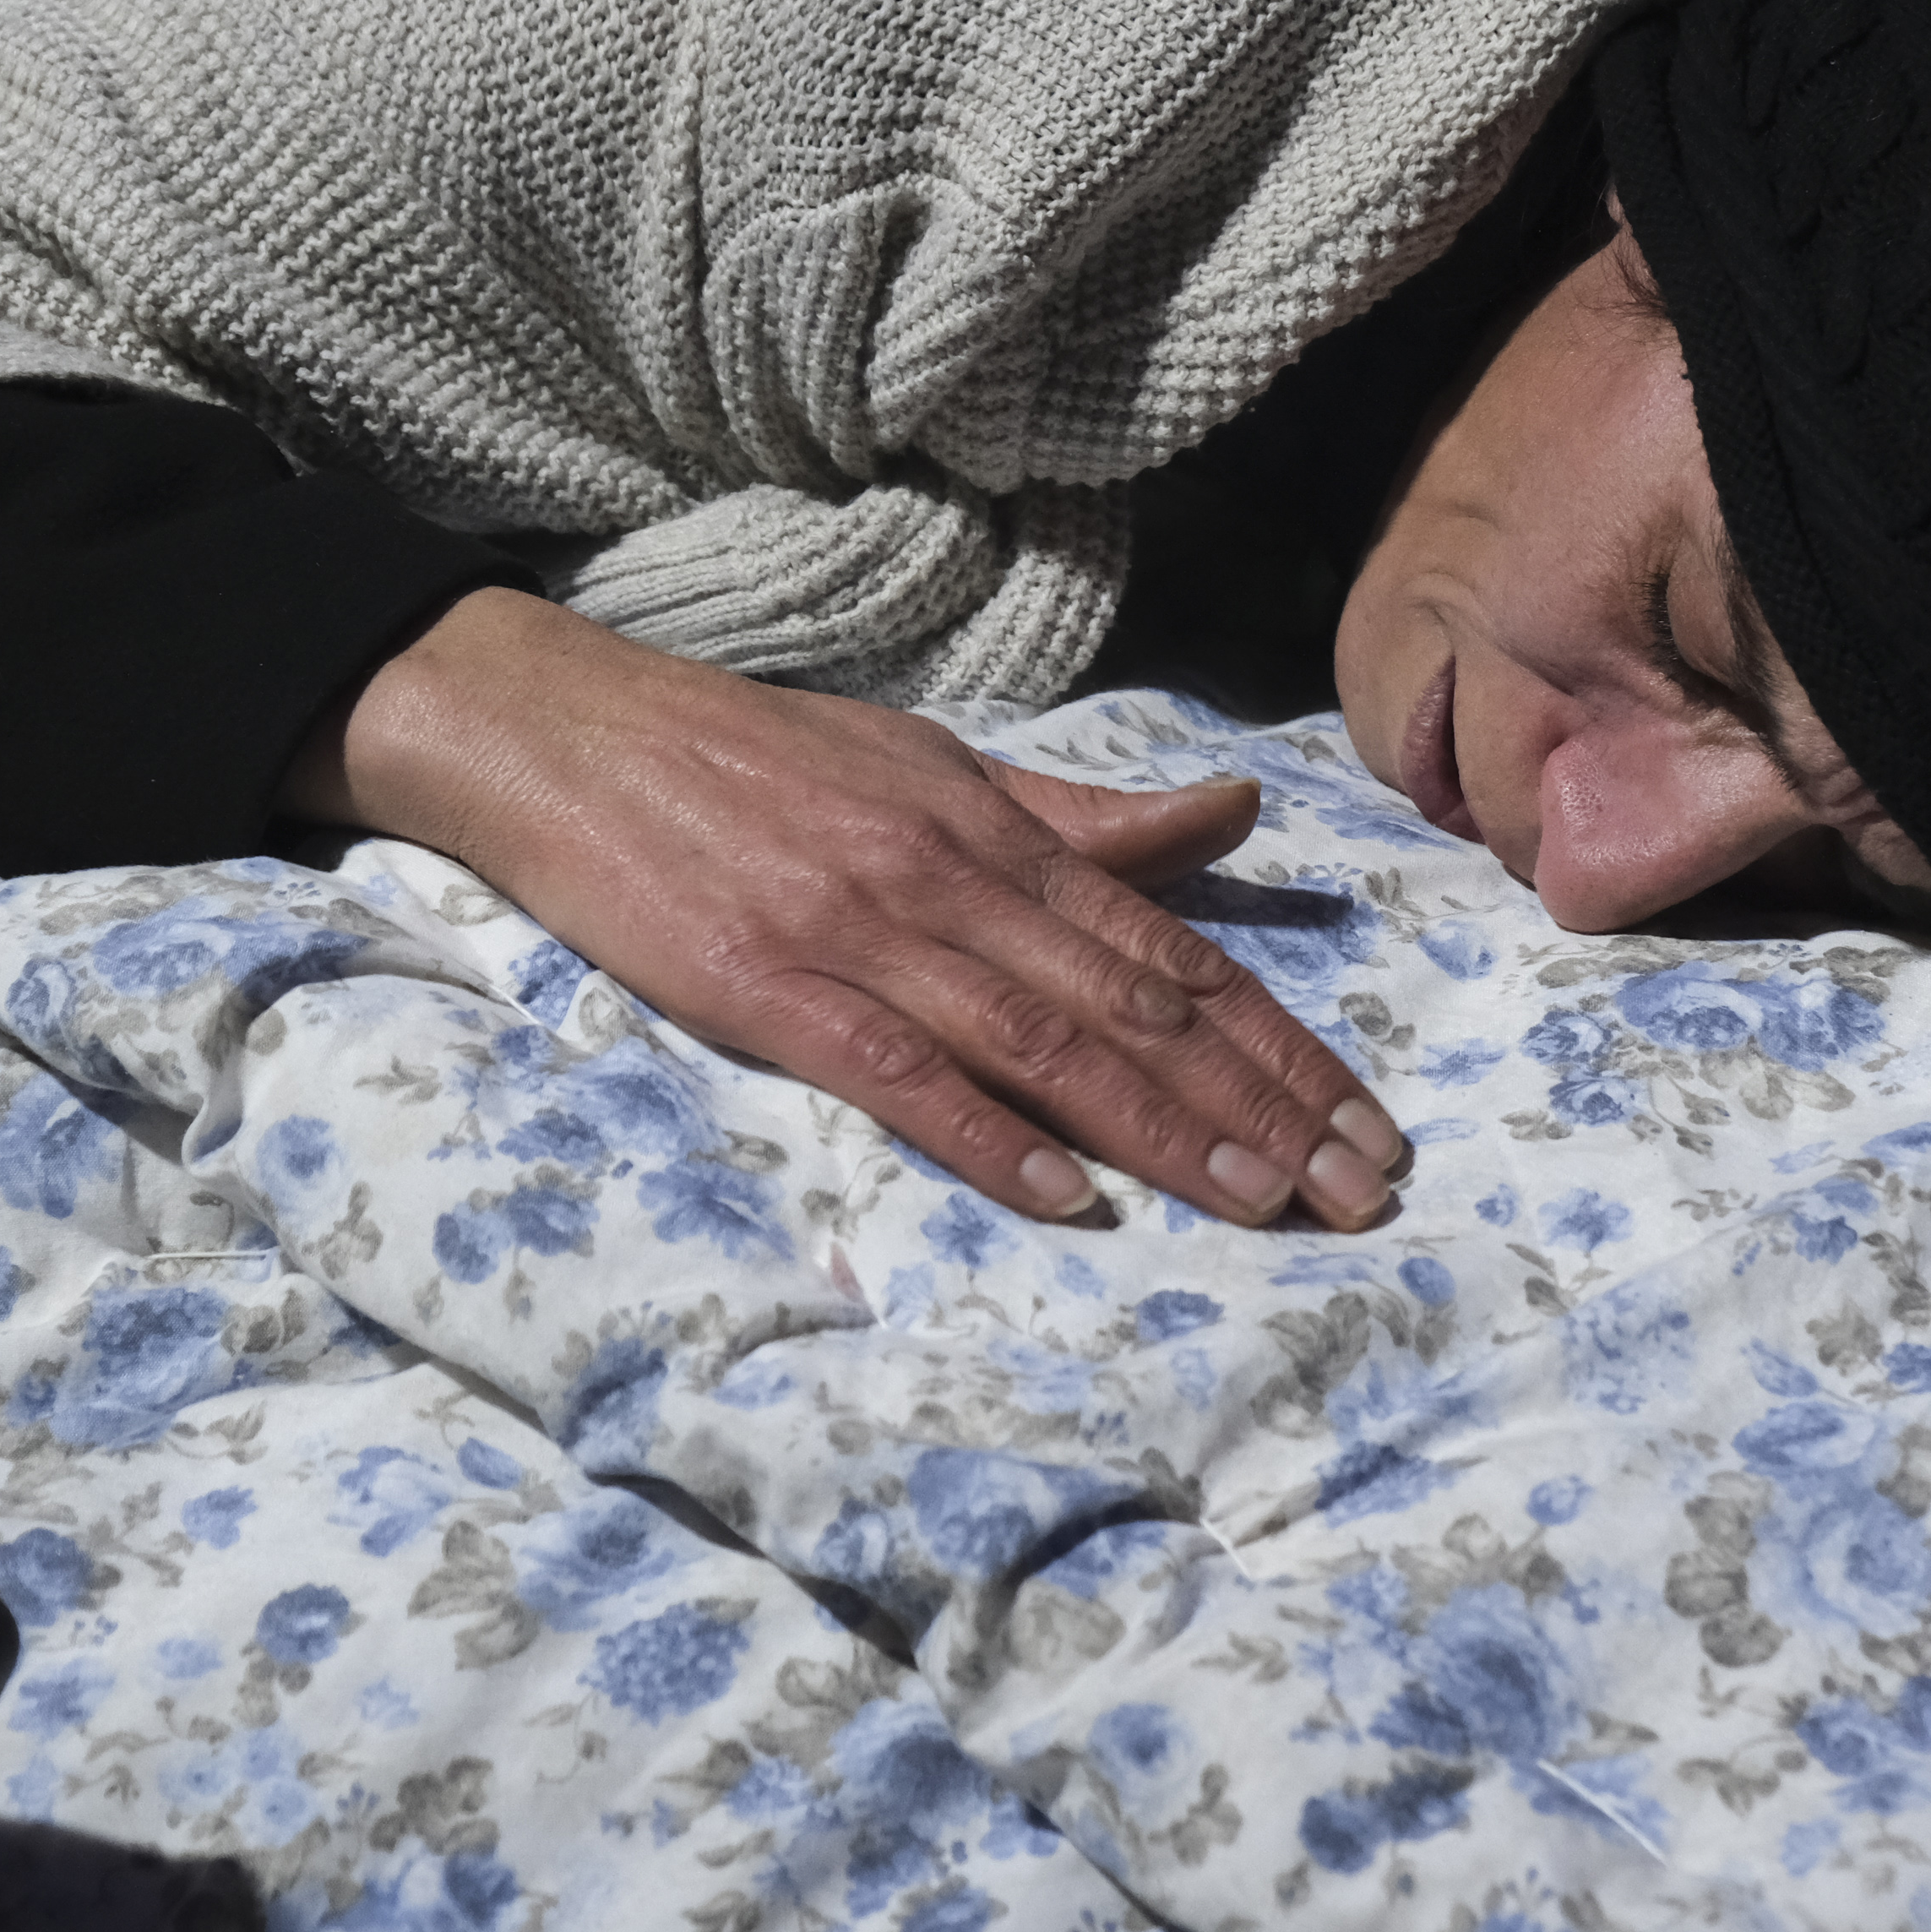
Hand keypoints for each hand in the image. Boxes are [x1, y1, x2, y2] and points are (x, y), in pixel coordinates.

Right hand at [282, 587, 1409, 1227]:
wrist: (562, 730)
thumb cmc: (753, 757)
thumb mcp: (934, 767)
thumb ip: (1080, 819)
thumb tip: (1230, 813)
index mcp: (997, 832)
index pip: (1172, 952)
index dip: (1280, 1041)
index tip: (1368, 1121)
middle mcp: (950, 879)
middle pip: (1136, 1007)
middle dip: (1262, 1103)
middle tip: (1361, 1193)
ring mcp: (860, 934)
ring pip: (1043, 1043)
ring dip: (1163, 1128)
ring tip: (1263, 1202)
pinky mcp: (766, 985)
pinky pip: (896, 1070)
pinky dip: (983, 1133)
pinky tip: (1064, 1194)